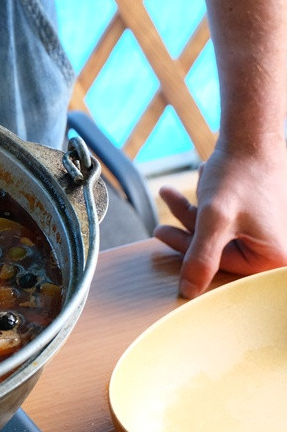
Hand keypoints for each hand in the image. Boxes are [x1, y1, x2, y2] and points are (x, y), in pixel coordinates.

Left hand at [153, 144, 286, 297]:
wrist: (252, 139)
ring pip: (215, 234)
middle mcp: (272, 249)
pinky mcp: (253, 220)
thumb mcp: (215, 219)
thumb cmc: (239, 176)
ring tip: (168, 194)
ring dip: (189, 215)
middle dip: (185, 233)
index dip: (189, 254)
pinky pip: (221, 221)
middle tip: (158, 227)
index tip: (161, 237)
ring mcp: (263, 234)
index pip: (220, 267)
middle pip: (216, 251)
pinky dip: (201, 207)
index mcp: (272, 258)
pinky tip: (189, 188)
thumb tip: (188, 292)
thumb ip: (201, 257)